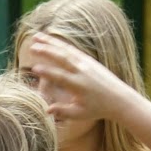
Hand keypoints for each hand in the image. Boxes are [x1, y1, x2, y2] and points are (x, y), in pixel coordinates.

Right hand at [19, 33, 134, 123]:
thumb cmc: (98, 109)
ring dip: (50, 42)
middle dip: (46, 51)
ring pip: (65, 50)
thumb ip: (63, 112)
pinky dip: (59, 43)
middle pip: (62, 58)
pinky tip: (49, 38)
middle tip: (31, 47)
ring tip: (35, 36)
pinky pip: (71, 49)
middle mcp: (82, 71)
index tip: (34, 68)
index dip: (47, 73)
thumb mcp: (80, 114)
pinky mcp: (88, 59)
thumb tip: (47, 110)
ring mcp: (86, 63)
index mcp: (79, 86)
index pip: (61, 77)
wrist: (119, 98)